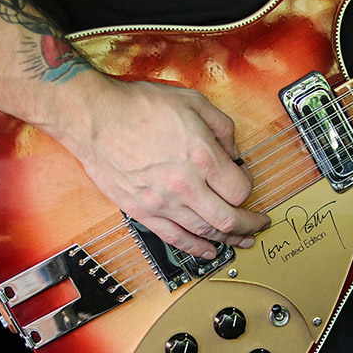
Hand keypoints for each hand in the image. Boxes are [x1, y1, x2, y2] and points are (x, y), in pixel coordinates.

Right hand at [49, 75, 269, 258]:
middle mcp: (185, 185)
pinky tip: (209, 251)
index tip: (245, 182)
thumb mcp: (192, 101)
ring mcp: (163, 202)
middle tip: (259, 224)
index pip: (240, 189)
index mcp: (201, 156)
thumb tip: (232, 149)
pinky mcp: (143, 211)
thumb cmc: (138, 106)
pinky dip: (196, 248)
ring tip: (242, 240)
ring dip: (229, 239)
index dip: (249, 187)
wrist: (93, 117)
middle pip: (229, 219)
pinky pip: (175, 238)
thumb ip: (221, 126)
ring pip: (205, 232)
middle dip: (250, 225)